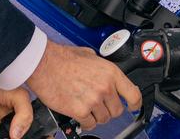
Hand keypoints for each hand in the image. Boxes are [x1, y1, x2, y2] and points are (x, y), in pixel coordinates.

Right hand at [25, 40, 141, 130]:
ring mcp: (93, 101)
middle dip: (109, 109)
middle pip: (117, 111)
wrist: (43, 64)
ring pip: (103, 119)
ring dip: (96, 115)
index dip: (135, 104)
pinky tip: (78, 111)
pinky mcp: (80, 111)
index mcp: (110, 73)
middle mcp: (105, 88)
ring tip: (85, 105)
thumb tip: (106, 75)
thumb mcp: (90, 55)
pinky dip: (85, 121)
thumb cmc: (63, 58)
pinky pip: (89, 124)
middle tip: (98, 104)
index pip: (134, 94)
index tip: (133, 106)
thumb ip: (102, 68)